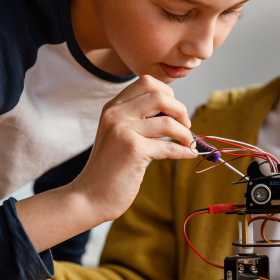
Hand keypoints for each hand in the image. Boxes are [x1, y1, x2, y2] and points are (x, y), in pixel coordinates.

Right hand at [72, 75, 196, 222]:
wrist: (90, 196)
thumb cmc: (111, 169)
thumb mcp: (120, 136)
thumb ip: (140, 121)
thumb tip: (177, 115)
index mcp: (113, 107)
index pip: (147, 82)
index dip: (169, 94)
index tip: (176, 113)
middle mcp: (116, 114)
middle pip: (160, 95)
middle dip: (181, 110)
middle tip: (187, 127)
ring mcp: (123, 130)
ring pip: (168, 121)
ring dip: (186, 133)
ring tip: (189, 143)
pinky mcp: (133, 150)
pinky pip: (169, 146)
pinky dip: (184, 150)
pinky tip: (189, 154)